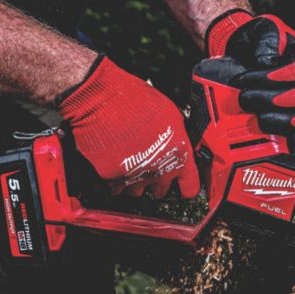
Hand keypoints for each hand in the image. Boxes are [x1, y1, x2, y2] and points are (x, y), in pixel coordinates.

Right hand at [57, 56, 200, 198]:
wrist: (104, 101)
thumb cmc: (137, 101)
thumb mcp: (172, 116)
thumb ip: (178, 138)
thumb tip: (179, 145)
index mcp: (179, 157)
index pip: (190, 189)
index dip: (185, 186)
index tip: (180, 183)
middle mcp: (159, 172)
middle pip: (161, 192)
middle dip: (156, 180)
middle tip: (150, 165)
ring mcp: (136, 178)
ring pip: (137, 191)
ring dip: (134, 180)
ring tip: (130, 160)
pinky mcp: (113, 180)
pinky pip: (115, 188)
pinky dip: (114, 179)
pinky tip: (115, 162)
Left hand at [205, 10, 294, 136]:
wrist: (244, 55)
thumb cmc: (256, 42)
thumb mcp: (263, 30)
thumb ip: (268, 40)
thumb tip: (268, 64)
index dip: (276, 76)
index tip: (247, 77)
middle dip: (271, 99)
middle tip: (244, 97)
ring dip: (279, 120)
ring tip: (256, 117)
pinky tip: (285, 143)